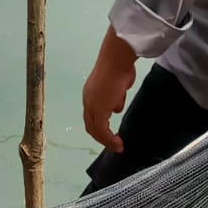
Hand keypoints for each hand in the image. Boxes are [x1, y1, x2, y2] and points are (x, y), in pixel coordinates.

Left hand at [82, 27, 137, 153]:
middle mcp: (88, 101)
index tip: (110, 135)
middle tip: (113, 145)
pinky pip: (103, 131)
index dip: (100, 127)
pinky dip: (109, 140)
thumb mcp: (118, 86)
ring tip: (117, 146)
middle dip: (102, 138)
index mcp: (90, 94)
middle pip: (91, 126)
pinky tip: (118, 143)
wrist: (116, 61)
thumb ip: (116, 97)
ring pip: (96, 130)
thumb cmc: (119, 68)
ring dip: (107, 141)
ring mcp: (92, 106)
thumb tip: (116, 107)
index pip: (92, 115)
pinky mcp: (99, 111)